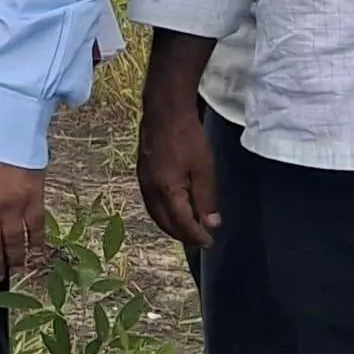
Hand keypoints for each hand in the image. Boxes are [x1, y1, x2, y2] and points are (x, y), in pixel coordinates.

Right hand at [135, 96, 219, 250]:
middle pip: (165, 222)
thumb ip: (206, 198)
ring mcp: (144, 182)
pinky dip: (163, 213)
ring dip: (171, 226)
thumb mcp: (204, 169)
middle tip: (200, 240)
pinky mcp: (142, 173)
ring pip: (156, 214)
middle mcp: (151, 191)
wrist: (164, 111)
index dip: (196, 236)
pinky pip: (151, 202)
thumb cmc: (187, 137)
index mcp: (166, 191)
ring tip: (187, 230)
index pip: (182, 223)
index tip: (209, 242)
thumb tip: (211, 223)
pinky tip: (172, 210)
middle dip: (182, 235)